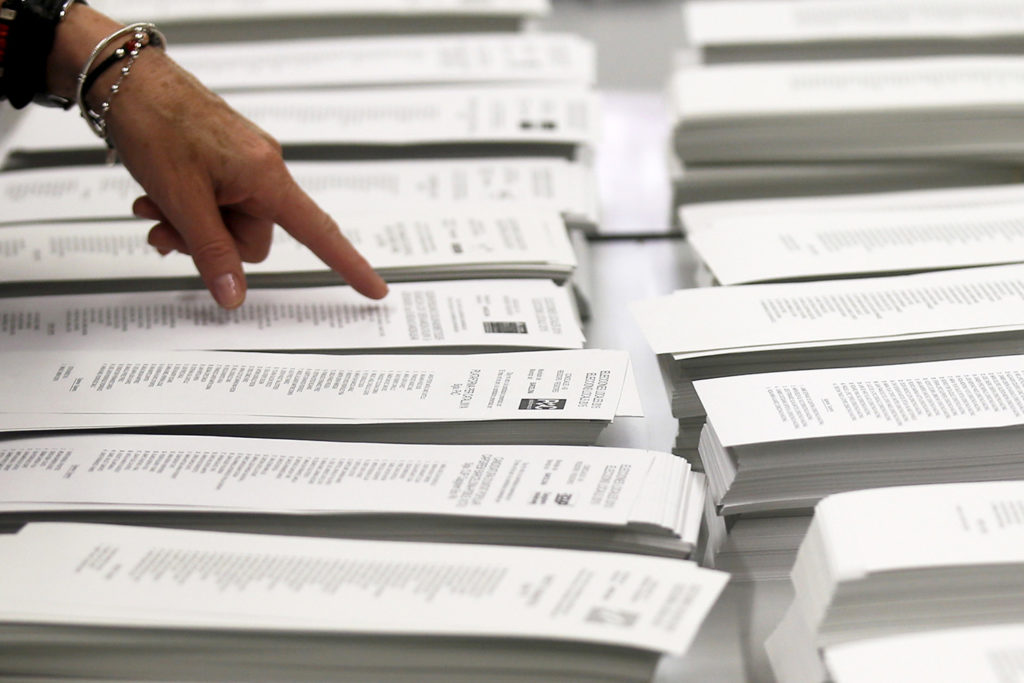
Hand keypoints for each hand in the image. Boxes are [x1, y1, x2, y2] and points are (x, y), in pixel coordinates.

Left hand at [106, 50, 387, 307]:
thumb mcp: (183, 200)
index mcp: (266, 177)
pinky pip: (217, 202)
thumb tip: (233, 296)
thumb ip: (211, 252)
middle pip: (252, 238)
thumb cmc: (157, 123)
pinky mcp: (224, 160)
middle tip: (169, 226)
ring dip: (189, 225)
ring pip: (228, 223)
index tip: (375, 290)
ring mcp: (244, 164)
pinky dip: (188, 208)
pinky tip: (159, 197)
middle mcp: (263, 169)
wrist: (126, 80)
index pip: (319, 233)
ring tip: (155, 208)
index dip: (349, 265)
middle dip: (209, 241)